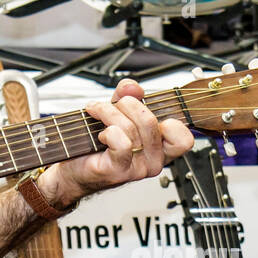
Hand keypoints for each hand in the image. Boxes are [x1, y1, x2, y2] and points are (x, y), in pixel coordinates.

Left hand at [37, 79, 193, 210]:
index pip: (184, 138)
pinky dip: (107, 131)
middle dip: (126, 105)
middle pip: (150, 121)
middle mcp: (153, 160)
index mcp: (160, 148)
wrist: (73, 168)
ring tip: (97, 113)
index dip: (170, 121)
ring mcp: (137, 168)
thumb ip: (128, 96)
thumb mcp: (117, 113)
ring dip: (108, 113)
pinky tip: (100, 135)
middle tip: (112, 107)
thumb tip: (133, 86)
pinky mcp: (119, 170)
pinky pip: (121, 142)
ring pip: (131, 128)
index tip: (147, 112)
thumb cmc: (97, 144)